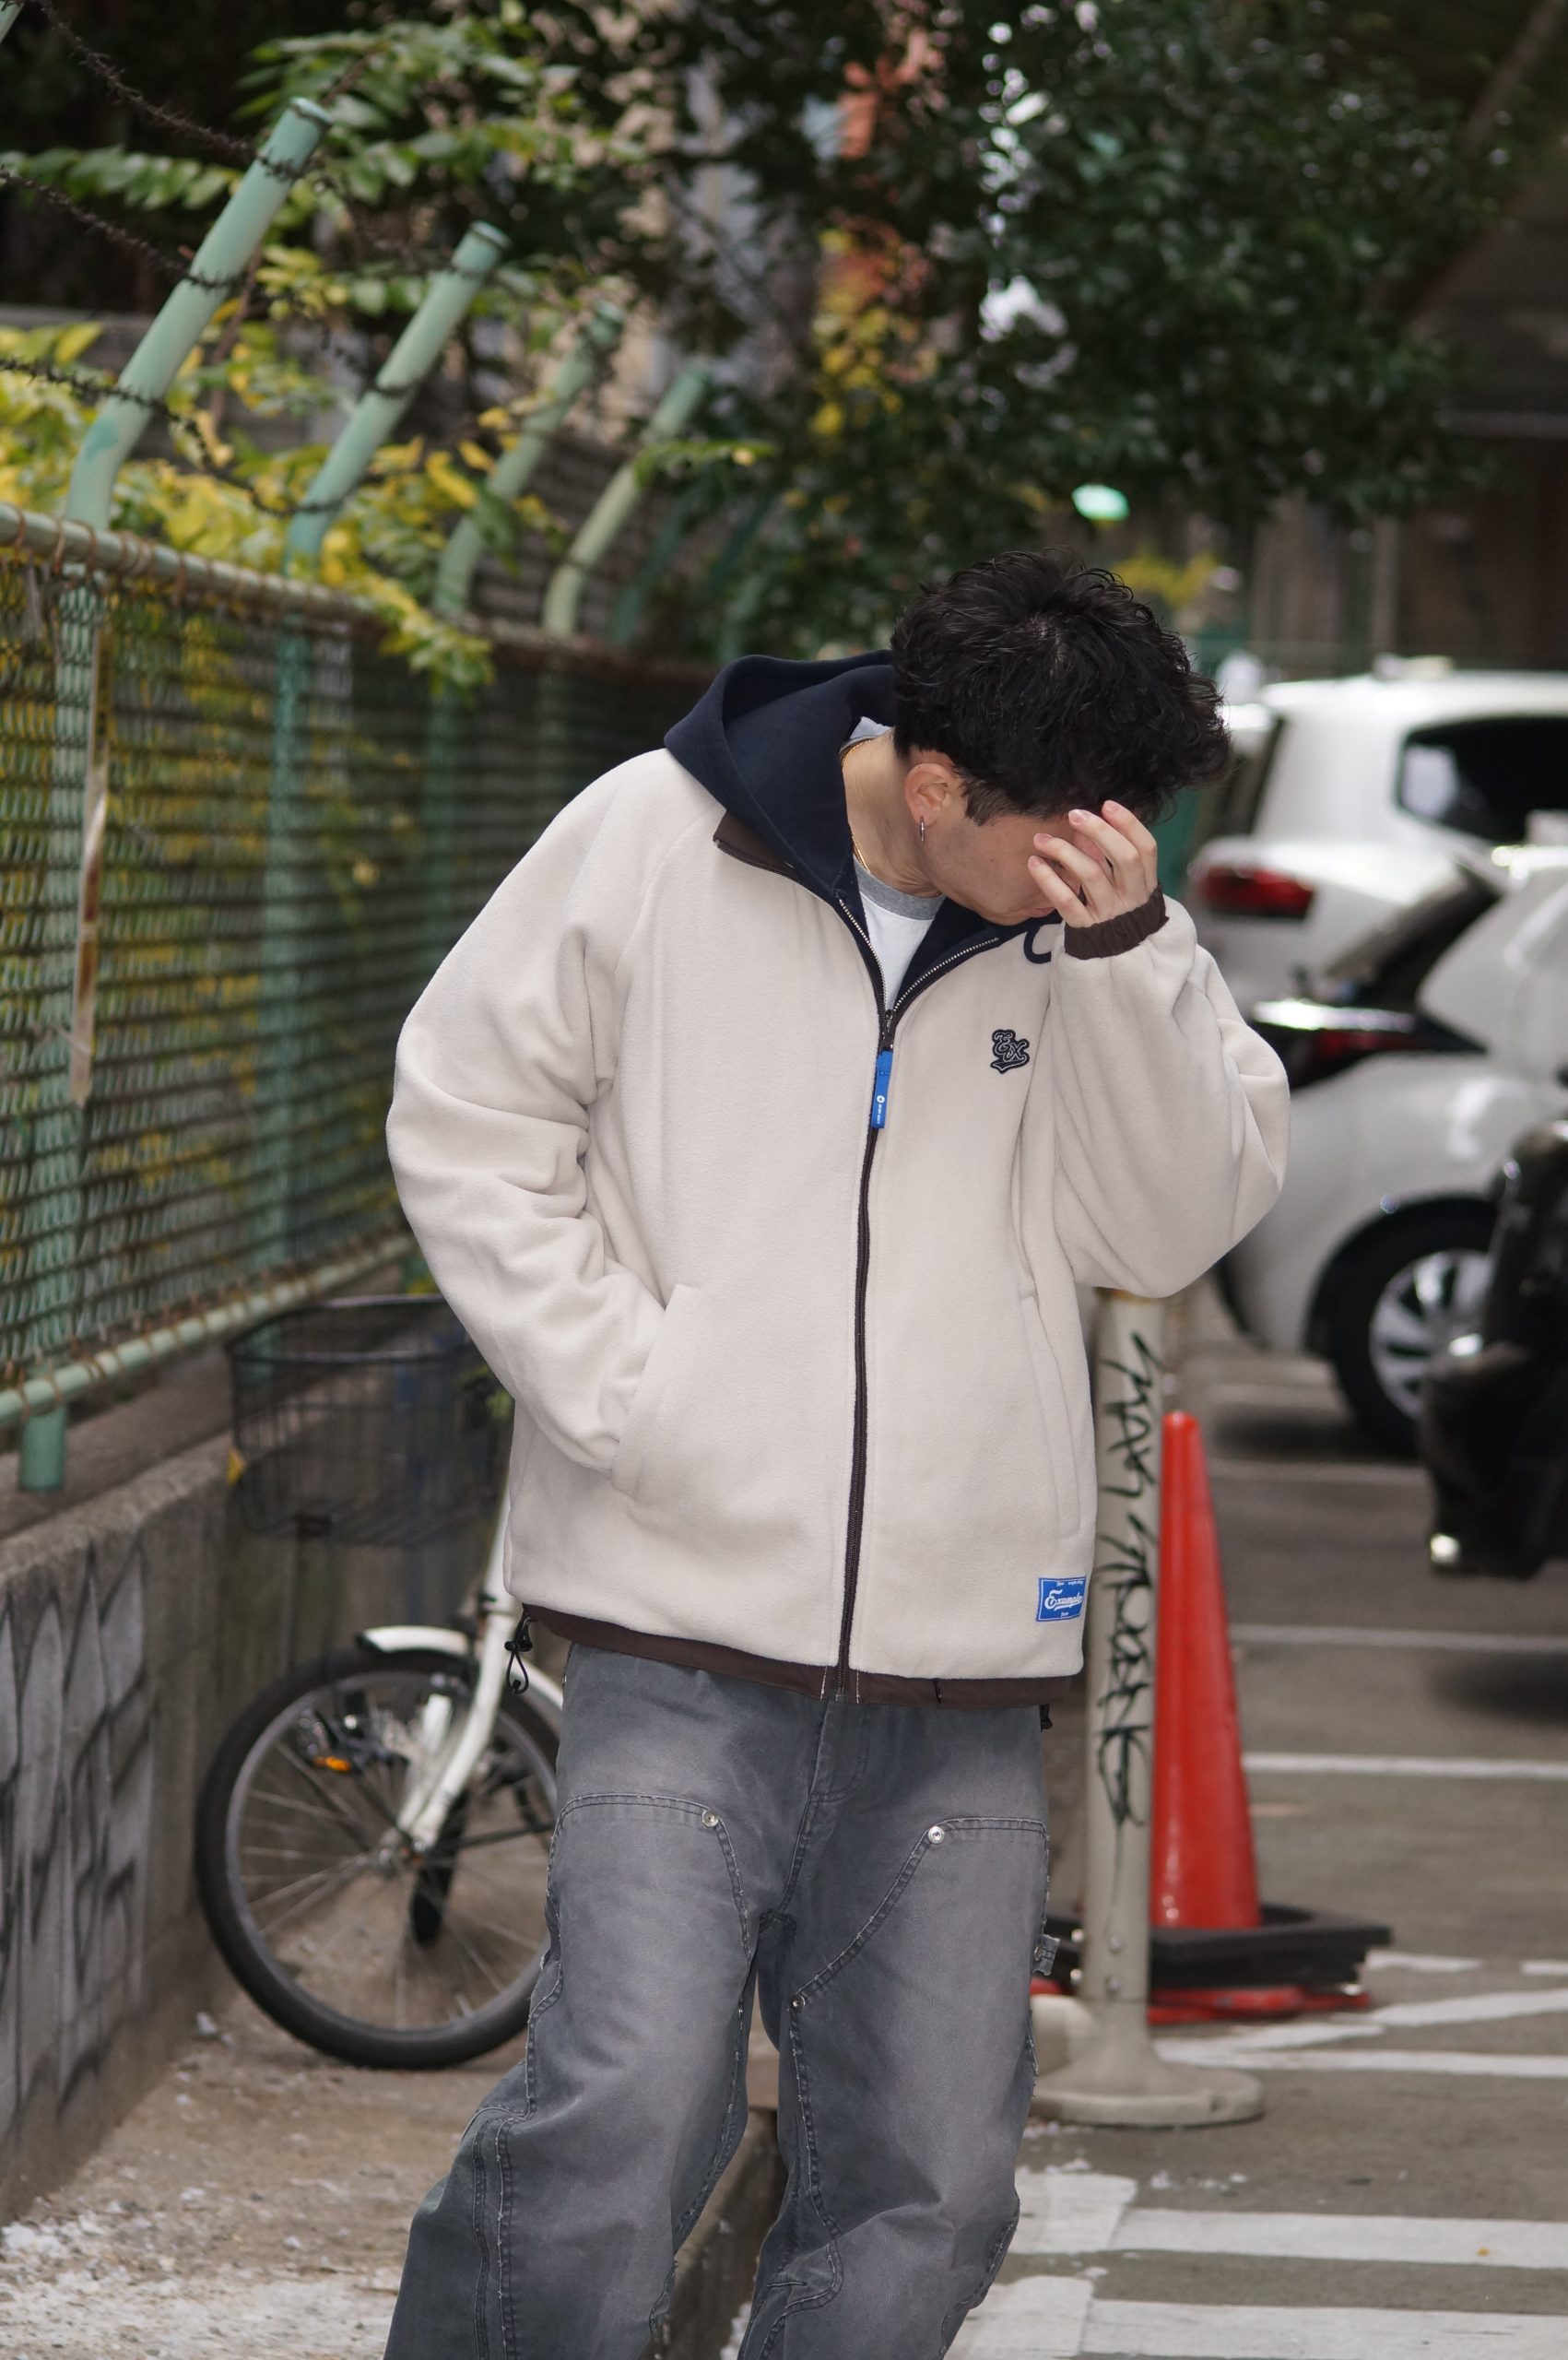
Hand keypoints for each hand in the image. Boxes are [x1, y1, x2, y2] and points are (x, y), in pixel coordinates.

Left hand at [1027, 800, 1158, 928]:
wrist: (1118, 960)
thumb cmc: (1118, 911)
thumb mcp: (1124, 886)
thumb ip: (1111, 857)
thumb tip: (1091, 820)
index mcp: (1146, 883)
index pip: (1146, 848)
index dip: (1129, 824)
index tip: (1107, 805)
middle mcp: (1132, 897)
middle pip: (1124, 858)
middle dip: (1099, 831)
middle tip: (1073, 814)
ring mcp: (1110, 913)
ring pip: (1091, 876)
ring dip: (1064, 851)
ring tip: (1041, 839)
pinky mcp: (1086, 928)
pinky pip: (1067, 902)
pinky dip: (1049, 881)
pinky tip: (1034, 863)